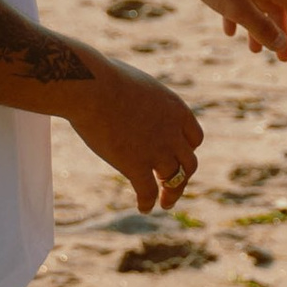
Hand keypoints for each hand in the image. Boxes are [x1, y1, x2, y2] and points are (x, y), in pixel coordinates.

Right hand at [72, 63, 203, 213]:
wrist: (92, 86)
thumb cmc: (106, 78)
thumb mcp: (137, 85)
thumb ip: (144, 101)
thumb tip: (133, 102)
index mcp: (176, 110)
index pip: (194, 138)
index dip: (186, 151)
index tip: (177, 158)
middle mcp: (173, 132)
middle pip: (189, 163)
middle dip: (182, 177)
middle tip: (172, 187)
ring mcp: (156, 150)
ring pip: (174, 181)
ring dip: (170, 194)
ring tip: (165, 203)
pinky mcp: (136, 165)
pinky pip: (148, 191)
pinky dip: (148, 202)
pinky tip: (143, 207)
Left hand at [167, 0, 286, 60]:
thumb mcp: (237, 7)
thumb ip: (260, 27)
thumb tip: (282, 45)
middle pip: (275, 9)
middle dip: (280, 34)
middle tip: (282, 58)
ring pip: (255, 7)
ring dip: (258, 29)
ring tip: (255, 50)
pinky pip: (235, 3)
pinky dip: (236, 20)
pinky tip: (228, 32)